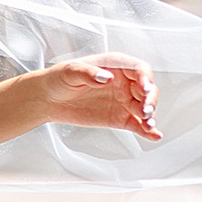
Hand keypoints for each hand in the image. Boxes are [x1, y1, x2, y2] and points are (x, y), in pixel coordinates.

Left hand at [33, 56, 159, 143]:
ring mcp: (123, 101)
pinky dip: (146, 131)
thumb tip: (106, 77)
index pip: (139, 69)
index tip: (145, 89)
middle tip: (145, 111)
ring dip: (150, 116)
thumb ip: (88, 73)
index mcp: (115, 66)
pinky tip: (154, 136)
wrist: (48, 99)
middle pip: (148, 90)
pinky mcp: (119, 118)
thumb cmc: (58, 78)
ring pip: (144, 108)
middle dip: (150, 100)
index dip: (146, 78)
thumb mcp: (70, 71)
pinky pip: (137, 124)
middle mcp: (124, 83)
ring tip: (148, 125)